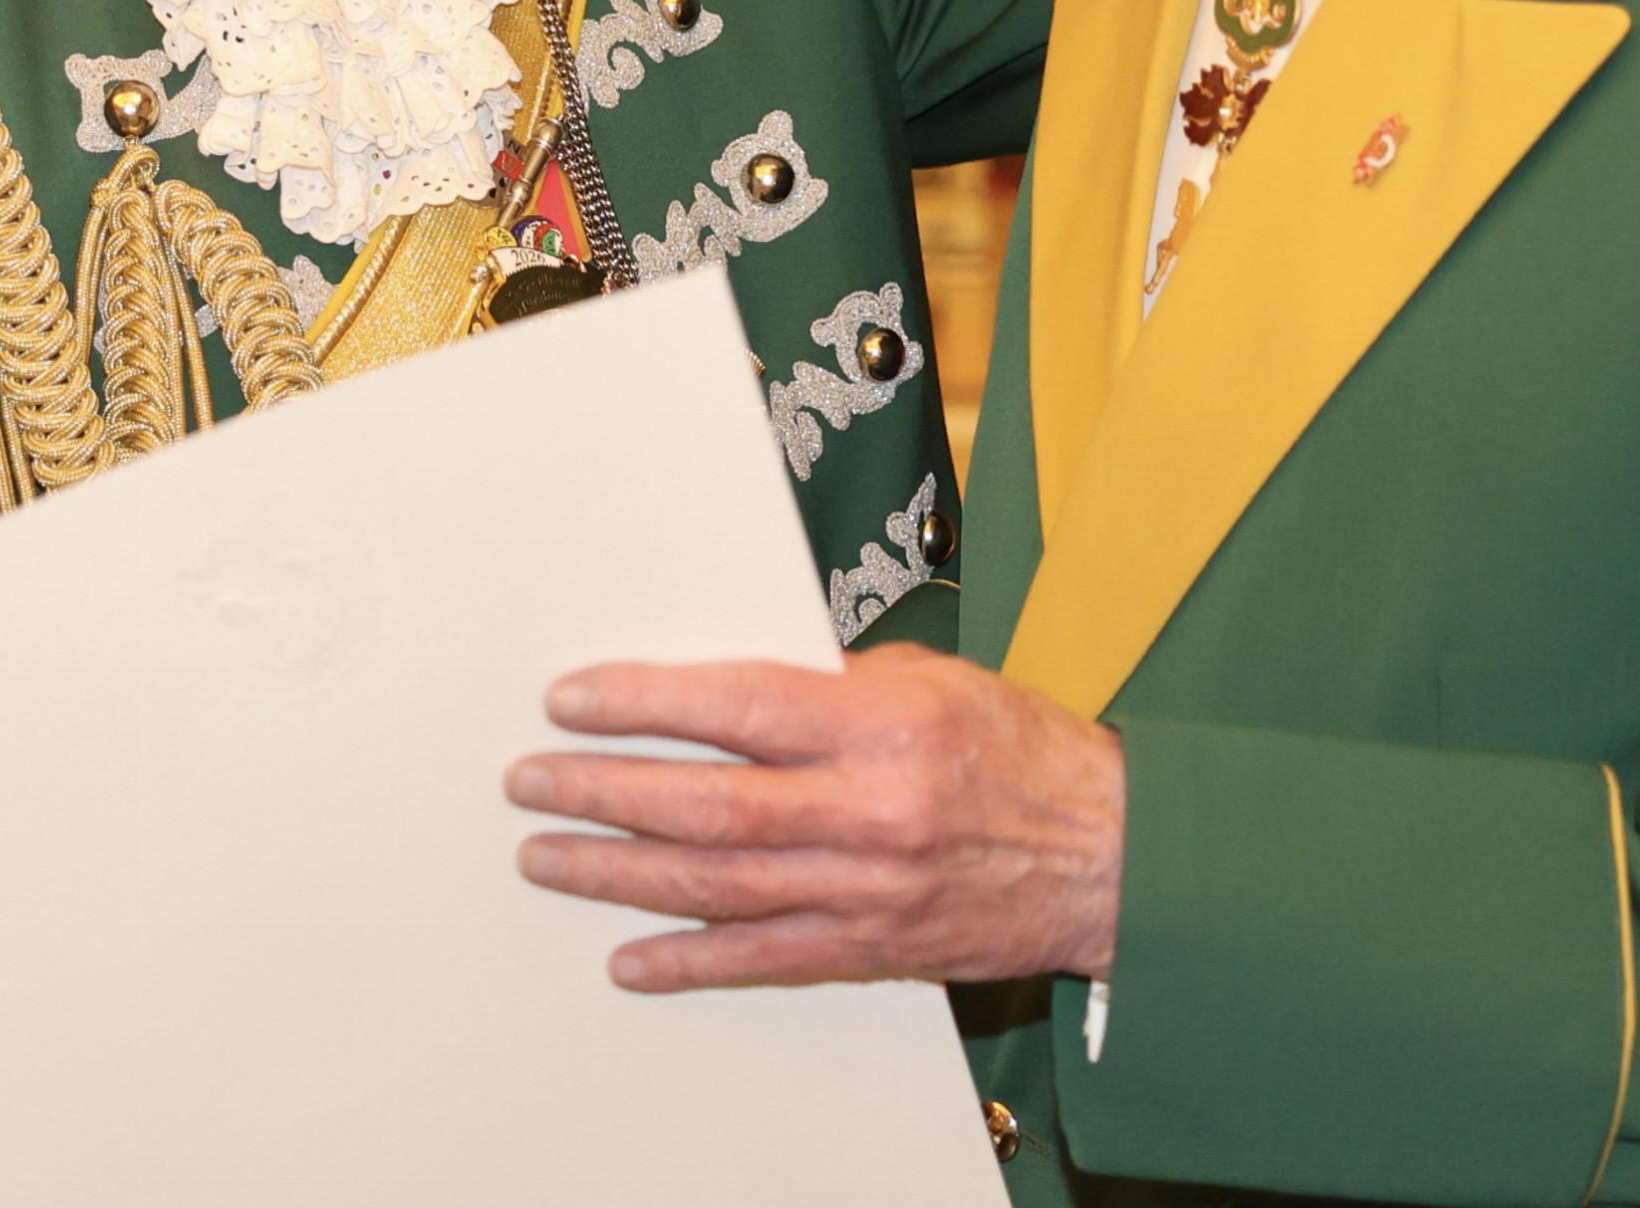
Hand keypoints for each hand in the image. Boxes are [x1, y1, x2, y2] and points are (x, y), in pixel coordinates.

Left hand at [506, 641, 1124, 993]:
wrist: (1108, 856)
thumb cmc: (1023, 750)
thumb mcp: (932, 679)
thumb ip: (831, 686)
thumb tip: (732, 689)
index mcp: (881, 724)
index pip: (735, 706)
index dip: (644, 702)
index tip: (573, 697)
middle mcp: (867, 810)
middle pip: (706, 803)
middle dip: (604, 790)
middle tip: (531, 778)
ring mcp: (865, 890)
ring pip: (714, 884)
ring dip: (617, 871)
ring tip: (546, 855)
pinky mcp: (871, 947)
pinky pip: (761, 959)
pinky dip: (687, 960)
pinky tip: (628, 956)